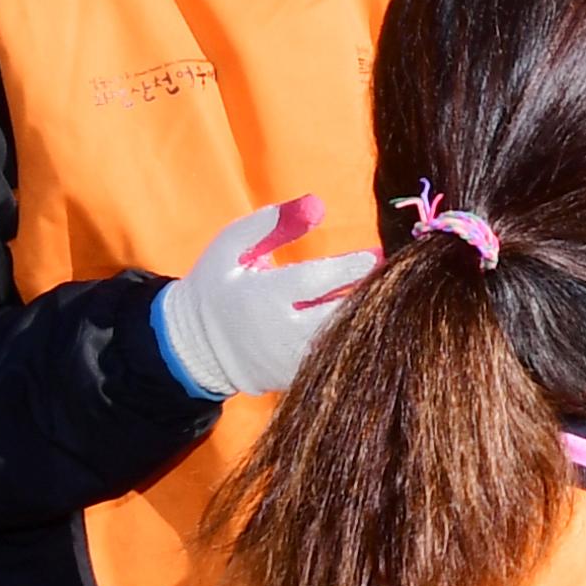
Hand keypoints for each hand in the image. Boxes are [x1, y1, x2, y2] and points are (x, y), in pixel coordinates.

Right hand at [153, 197, 374, 398]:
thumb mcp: (232, 246)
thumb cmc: (219, 285)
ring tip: (383, 297)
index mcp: (260, 298)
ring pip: (339, 343)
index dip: (348, 267)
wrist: (196, 345)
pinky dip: (353, 341)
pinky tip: (368, 321)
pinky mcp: (295, 381)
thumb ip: (271, 224)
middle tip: (389, 276)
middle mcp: (277, 335)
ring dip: (365, 319)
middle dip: (366, 295)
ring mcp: (287, 363)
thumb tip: (317, 204)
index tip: (376, 253)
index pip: (313, 281)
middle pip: (335, 316)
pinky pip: (333, 362)